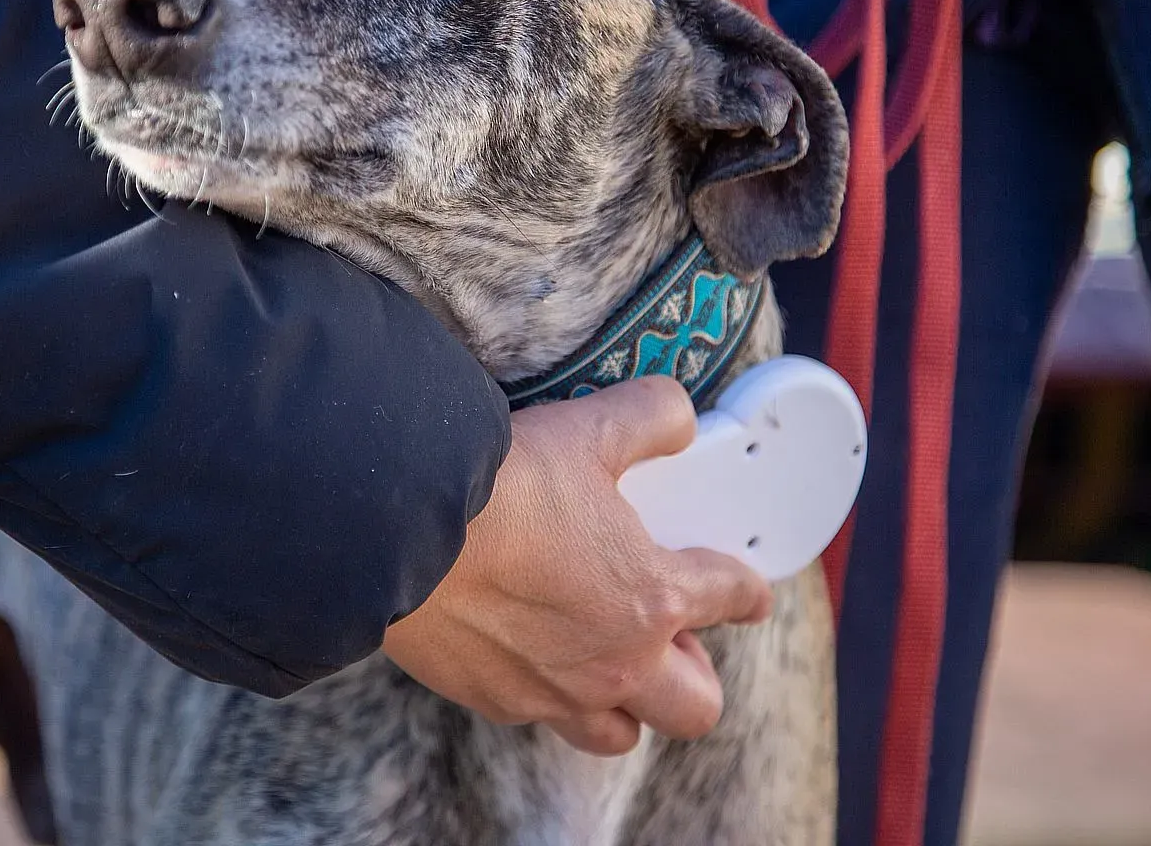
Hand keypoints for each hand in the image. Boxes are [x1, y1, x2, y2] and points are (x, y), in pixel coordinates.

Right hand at [382, 376, 772, 755]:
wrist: (402, 531)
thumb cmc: (503, 485)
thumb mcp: (590, 427)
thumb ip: (651, 416)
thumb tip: (676, 417)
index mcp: (654, 595)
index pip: (730, 598)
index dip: (746, 591)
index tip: (748, 593)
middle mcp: (617, 662)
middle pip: (695, 705)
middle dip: (695, 672)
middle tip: (670, 632)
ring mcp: (557, 692)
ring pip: (622, 733)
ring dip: (628, 703)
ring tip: (608, 659)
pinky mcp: (498, 701)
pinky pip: (545, 719)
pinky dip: (552, 696)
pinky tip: (533, 654)